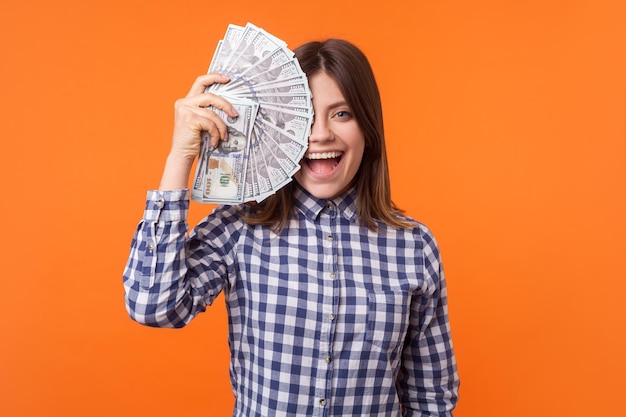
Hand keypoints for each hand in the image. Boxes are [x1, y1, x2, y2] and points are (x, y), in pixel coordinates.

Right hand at [159, 73, 237, 190]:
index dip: (214, 77)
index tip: (227, 79)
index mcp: (186, 101)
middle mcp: (184, 103)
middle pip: (211, 96)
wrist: (181, 155)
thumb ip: (208, 112)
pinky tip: (213, 142)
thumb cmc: (193, 140)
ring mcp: (186, 110)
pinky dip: (215, 134)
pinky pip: (211, 124)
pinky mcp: (190, 120)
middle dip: (225, 105)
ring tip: (223, 137)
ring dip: (221, 127)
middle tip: (235, 114)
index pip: (200, 82)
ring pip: (213, 114)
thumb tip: (228, 108)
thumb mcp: (200, 122)